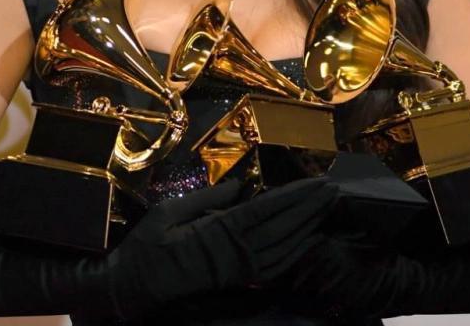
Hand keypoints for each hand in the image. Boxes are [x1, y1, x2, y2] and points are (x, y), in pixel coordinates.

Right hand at [104, 177, 338, 319]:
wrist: (136, 286)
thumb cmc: (148, 245)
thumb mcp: (169, 211)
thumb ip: (207, 197)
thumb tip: (239, 184)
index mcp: (221, 231)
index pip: (268, 209)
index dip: (296, 195)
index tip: (317, 181)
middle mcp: (237, 252)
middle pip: (285, 227)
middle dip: (311, 208)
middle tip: (333, 190)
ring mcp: (241, 270)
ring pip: (286, 248)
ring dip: (309, 227)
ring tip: (326, 208)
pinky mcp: (239, 280)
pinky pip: (276, 267)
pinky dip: (297, 252)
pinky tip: (308, 240)